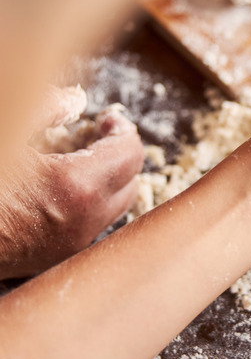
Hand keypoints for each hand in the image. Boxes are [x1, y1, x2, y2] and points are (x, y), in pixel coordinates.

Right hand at [0, 89, 143, 279]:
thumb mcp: (7, 130)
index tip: (106, 118)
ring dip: (106, 181)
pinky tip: (57, 187)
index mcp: (77, 186)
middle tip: (96, 135)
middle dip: (120, 155)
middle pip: (130, 183)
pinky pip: (88, 226)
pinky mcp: (52, 258)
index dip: (123, 130)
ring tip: (78, 158)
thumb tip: (75, 100)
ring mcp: (69, 245)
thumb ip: (46, 107)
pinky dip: (87, 203)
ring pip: (112, 208)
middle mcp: (83, 222)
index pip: (130, 154)